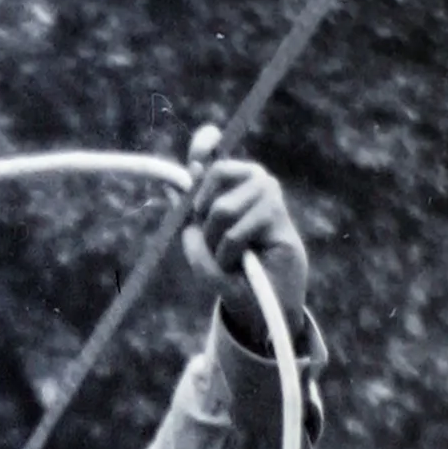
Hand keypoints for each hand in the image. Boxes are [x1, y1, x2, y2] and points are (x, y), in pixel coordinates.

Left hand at [182, 123, 308, 338]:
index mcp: (231, 181)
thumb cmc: (229, 273)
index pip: (216, 150)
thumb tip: (170, 187)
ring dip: (216, 244)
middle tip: (214, 242)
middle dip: (202, 216)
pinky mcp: (277, 212)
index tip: (200, 149)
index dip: (204, 143)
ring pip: (221, 209)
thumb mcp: (199, 243)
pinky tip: (244, 264)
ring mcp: (268, 192)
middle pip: (212, 176)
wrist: (260, 305)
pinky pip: (233, 234)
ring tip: (230, 258)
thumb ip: (186, 216)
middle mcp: (252, 178)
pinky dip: (228, 257)